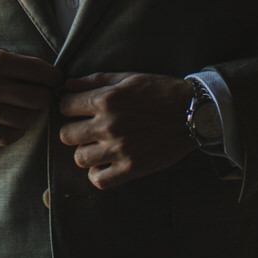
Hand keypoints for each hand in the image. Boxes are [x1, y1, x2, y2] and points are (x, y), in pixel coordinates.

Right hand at [0, 41, 63, 146]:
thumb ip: (13, 62)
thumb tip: (47, 76)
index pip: (39, 72)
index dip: (54, 76)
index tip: (56, 79)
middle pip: (37, 98)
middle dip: (47, 95)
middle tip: (46, 93)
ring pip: (26, 119)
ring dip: (33, 113)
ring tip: (29, 105)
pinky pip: (8, 136)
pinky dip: (18, 129)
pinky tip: (16, 118)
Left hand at [58, 71, 193, 190]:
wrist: (192, 113)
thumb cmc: (159, 91)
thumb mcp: (127, 78)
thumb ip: (95, 81)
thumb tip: (67, 84)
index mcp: (105, 100)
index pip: (65, 106)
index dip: (69, 107)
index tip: (78, 109)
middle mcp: (108, 125)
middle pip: (66, 135)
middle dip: (73, 130)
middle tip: (87, 129)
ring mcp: (119, 149)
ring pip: (79, 158)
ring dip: (85, 152)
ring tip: (98, 146)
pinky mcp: (131, 168)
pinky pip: (99, 179)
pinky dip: (98, 173)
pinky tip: (106, 164)